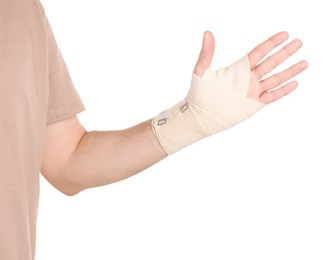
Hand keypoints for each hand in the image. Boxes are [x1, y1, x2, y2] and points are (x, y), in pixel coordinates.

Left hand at [193, 31, 307, 103]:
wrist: (200, 116)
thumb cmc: (199, 94)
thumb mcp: (202, 71)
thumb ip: (207, 53)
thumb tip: (207, 33)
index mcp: (239, 68)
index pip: (259, 53)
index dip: (271, 43)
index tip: (284, 34)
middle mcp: (248, 78)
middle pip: (271, 62)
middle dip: (285, 53)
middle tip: (299, 42)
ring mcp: (253, 91)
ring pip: (276, 78)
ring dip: (290, 71)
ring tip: (304, 62)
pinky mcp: (254, 104)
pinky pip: (273, 96)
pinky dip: (284, 90)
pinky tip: (295, 83)